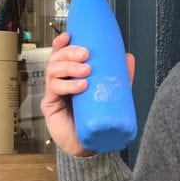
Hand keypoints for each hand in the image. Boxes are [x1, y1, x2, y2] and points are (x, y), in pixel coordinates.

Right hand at [41, 32, 134, 156]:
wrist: (89, 144)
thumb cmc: (96, 117)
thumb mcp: (109, 93)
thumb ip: (119, 77)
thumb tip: (129, 57)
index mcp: (69, 74)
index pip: (60, 53)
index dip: (62, 42)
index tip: (70, 35)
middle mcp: (59, 80)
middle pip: (55, 58)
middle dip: (69, 52)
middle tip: (86, 54)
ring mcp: (53, 92)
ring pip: (52, 71)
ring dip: (69, 67)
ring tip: (87, 71)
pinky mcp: (50, 106)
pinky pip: (54, 89)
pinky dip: (67, 85)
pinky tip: (81, 86)